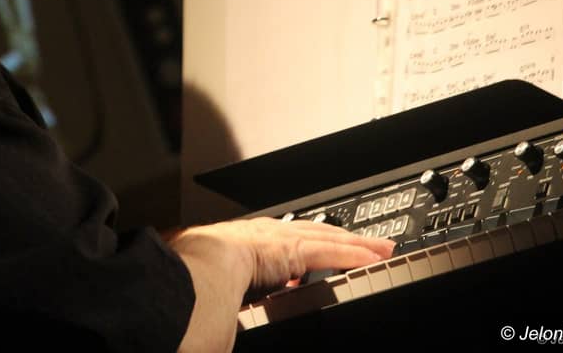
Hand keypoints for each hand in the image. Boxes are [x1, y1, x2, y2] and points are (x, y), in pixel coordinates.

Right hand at [173, 217, 393, 290]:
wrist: (185, 274)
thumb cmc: (183, 287)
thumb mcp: (206, 295)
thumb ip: (223, 306)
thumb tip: (218, 328)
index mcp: (233, 247)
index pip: (272, 243)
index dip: (294, 246)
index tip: (307, 254)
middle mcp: (256, 235)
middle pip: (306, 233)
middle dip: (334, 236)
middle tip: (358, 241)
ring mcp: (275, 240)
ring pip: (324, 238)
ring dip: (353, 242)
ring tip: (378, 246)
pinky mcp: (290, 250)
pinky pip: (330, 252)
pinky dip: (354, 253)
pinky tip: (374, 256)